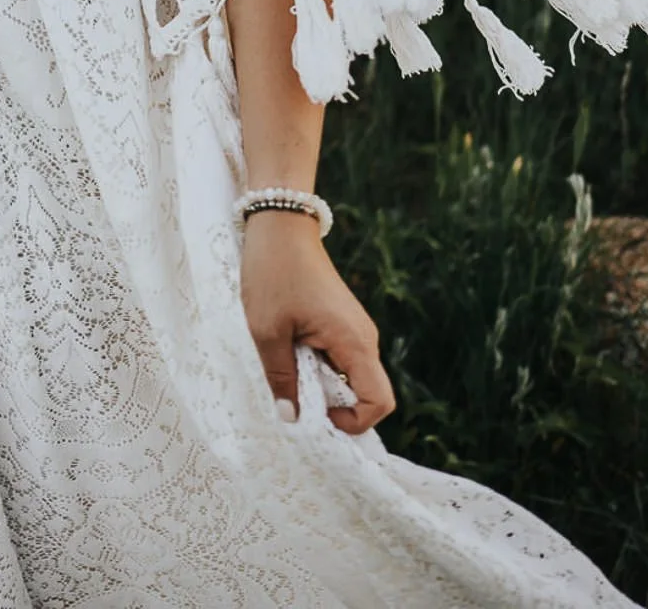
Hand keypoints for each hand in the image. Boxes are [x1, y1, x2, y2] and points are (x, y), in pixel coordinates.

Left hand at [240, 206, 394, 434]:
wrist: (280, 225)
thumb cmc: (273, 273)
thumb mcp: (267, 331)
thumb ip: (281, 377)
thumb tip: (290, 418)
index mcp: (355, 342)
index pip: (380, 402)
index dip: (353, 422)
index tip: (314, 415)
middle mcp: (364, 338)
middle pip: (366, 393)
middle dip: (333, 406)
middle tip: (291, 395)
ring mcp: (354, 330)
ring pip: (349, 377)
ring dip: (320, 385)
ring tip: (285, 368)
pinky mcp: (341, 323)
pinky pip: (339, 359)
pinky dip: (317, 367)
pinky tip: (287, 353)